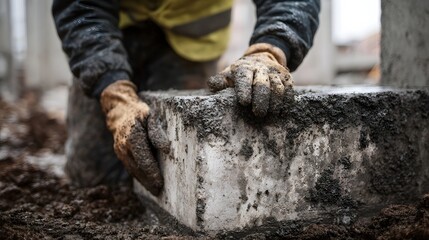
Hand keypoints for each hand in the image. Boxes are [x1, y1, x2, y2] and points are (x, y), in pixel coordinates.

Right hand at [100, 80, 168, 194]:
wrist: (119, 110)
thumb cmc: (139, 113)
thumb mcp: (151, 117)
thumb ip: (157, 132)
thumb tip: (166, 148)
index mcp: (133, 136)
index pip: (144, 159)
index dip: (152, 172)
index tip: (160, 182)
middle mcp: (124, 146)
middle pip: (138, 168)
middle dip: (148, 181)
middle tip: (159, 191)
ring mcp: (120, 151)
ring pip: (132, 170)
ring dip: (143, 181)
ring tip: (155, 191)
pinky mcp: (120, 153)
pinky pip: (130, 167)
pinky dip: (138, 176)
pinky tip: (147, 182)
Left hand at [208, 43, 292, 116]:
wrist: (260, 60)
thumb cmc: (239, 75)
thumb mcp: (228, 75)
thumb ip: (219, 81)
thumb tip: (212, 85)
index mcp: (243, 68)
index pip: (244, 78)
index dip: (244, 89)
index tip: (244, 102)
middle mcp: (260, 68)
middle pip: (262, 83)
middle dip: (261, 99)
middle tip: (258, 113)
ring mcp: (274, 73)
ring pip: (277, 86)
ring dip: (275, 102)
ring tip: (271, 114)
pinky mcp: (286, 77)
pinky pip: (289, 89)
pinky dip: (286, 101)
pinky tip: (281, 112)